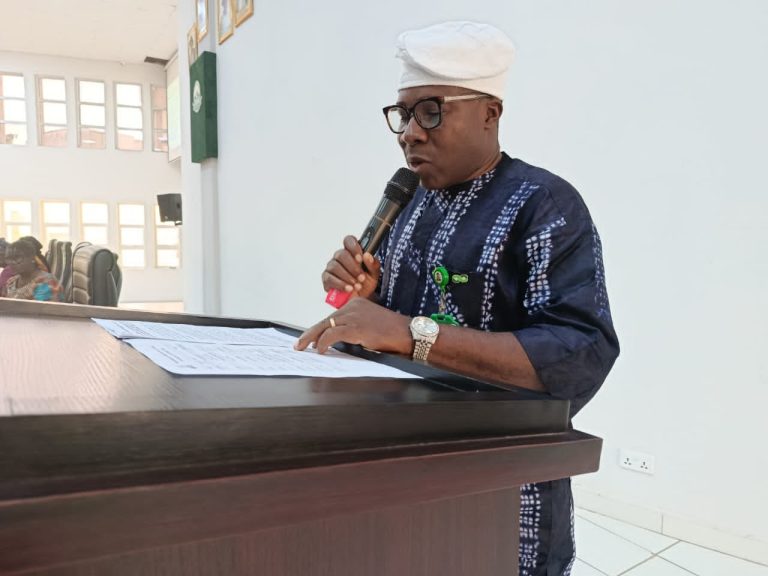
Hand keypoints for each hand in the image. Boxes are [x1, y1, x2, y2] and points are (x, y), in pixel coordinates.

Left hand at [294, 298, 411, 355]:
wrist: (406, 332)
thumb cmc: (391, 332)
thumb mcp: (369, 324)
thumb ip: (354, 326)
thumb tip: (336, 338)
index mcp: (356, 303)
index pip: (332, 316)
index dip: (320, 328)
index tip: (311, 337)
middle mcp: (353, 306)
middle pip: (326, 320)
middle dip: (311, 333)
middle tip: (299, 343)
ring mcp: (354, 316)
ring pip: (325, 326)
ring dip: (313, 339)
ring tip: (304, 348)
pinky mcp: (355, 327)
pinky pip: (332, 334)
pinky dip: (323, 342)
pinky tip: (320, 350)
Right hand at [322, 236, 380, 299]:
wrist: (361, 298)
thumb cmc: (366, 282)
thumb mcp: (374, 274)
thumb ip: (373, 264)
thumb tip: (367, 255)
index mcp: (352, 252)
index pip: (348, 240)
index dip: (353, 247)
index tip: (360, 258)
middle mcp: (339, 257)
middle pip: (341, 254)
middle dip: (352, 267)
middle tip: (361, 277)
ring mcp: (331, 267)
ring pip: (334, 266)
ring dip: (347, 277)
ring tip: (357, 285)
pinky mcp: (326, 279)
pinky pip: (329, 278)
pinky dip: (340, 284)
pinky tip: (349, 289)